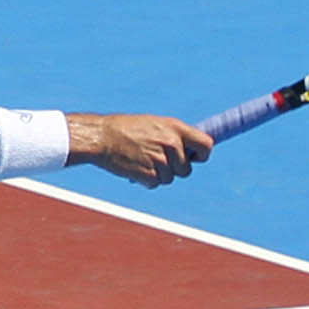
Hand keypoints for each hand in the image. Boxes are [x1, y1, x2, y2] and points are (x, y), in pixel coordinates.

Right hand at [67, 112, 212, 188]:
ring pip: (170, 178)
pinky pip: (156, 183)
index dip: (202, 154)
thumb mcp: (154, 124)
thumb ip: (174, 135)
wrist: (102, 138)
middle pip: (187, 169)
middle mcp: (172, 144)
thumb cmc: (126, 129)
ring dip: (159, 174)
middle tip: (156, 159)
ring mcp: (161, 160)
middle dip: (174, 168)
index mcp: (175, 128)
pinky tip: (135, 167)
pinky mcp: (150, 175)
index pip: (206, 145)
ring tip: (142, 160)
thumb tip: (190, 150)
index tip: (194, 157)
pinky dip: (147, 180)